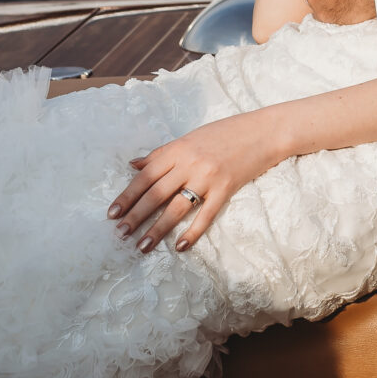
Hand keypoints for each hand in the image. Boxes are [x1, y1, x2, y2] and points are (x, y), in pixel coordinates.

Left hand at [107, 113, 283, 251]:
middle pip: (156, 194)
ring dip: (157, 229)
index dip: (127, 196)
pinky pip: (206, 214)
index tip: (113, 213)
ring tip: (142, 246)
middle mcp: (190, 163)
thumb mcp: (190, 138)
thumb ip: (162, 154)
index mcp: (178, 149)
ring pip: (176, 207)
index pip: (145, 176)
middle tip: (121, 234)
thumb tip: (134, 165)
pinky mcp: (226, 189)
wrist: (264, 131)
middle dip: (136, 216)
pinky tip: (180, 246)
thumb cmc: (226, 132)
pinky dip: (192, 232)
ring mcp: (208, 177)